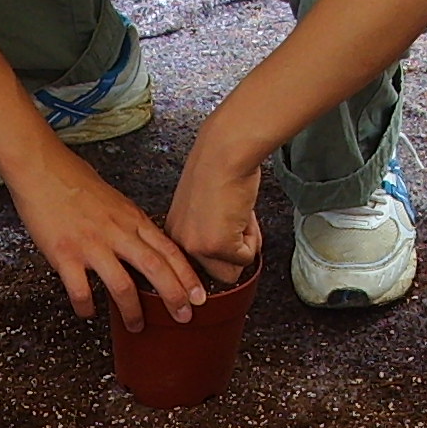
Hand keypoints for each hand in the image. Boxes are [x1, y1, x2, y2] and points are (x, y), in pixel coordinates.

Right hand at [9, 144, 202, 332]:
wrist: (41, 167)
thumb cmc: (74, 180)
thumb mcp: (116, 200)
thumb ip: (131, 224)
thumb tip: (145, 244)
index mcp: (131, 219)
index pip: (169, 250)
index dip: (188, 276)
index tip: (200, 295)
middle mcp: (117, 232)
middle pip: (155, 269)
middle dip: (174, 296)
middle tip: (184, 317)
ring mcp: (91, 244)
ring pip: (123, 285)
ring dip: (133, 311)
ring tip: (137, 326)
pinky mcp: (65, 254)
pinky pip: (80, 289)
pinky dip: (86, 306)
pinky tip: (88, 313)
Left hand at [164, 145, 264, 286]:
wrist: (225, 152)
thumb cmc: (219, 169)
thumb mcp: (203, 210)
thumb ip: (207, 234)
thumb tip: (227, 257)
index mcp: (172, 234)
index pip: (198, 268)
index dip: (219, 253)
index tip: (224, 234)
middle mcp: (178, 244)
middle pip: (215, 275)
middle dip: (233, 253)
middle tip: (235, 221)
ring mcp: (196, 247)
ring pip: (232, 272)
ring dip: (244, 247)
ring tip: (238, 216)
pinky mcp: (217, 246)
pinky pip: (247, 259)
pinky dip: (253, 238)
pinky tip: (243, 212)